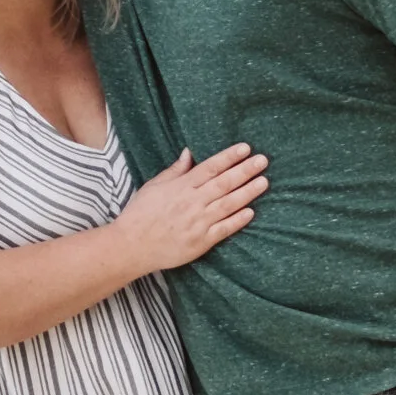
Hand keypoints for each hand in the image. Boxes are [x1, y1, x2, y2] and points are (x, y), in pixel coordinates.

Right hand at [115, 143, 268, 273]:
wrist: (131, 246)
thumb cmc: (140, 214)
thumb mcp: (154, 186)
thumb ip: (175, 170)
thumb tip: (189, 153)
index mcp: (181, 187)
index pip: (210, 167)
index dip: (229, 157)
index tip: (245, 148)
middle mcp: (192, 202)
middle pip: (224, 183)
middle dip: (245, 171)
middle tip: (263, 161)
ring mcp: (198, 222)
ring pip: (228, 204)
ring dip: (248, 192)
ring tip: (264, 182)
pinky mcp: (201, 242)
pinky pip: (224, 229)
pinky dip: (238, 220)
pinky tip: (251, 212)